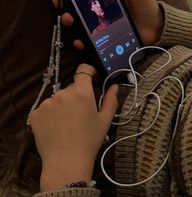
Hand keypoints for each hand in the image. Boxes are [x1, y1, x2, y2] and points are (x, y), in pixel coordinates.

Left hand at [30, 64, 118, 190]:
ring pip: (58, 98)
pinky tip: (55, 127)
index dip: (88, 71)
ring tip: (67, 123)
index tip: (91, 78)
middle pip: (71, 87)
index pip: (83, 70)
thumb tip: (114, 86)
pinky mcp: (36, 113)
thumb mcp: (105, 120)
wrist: (66, 162)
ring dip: (64, 104)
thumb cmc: (90, 140)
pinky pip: (46, 108)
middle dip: (77, 95)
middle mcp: (63, 93)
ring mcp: (47, 103)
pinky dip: (51, 113)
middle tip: (80, 112)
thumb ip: (111, 100)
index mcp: (82, 93)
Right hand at [53, 0, 162, 47]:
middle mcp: (99, 14)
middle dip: (66, 8)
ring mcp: (101, 28)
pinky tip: (81, 41)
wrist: (155, 27)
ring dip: (71, 25)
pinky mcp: (105, 41)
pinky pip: (91, 42)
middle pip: (78, 11)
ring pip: (81, 27)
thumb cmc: (145, 4)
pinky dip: (83, 42)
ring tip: (70, 21)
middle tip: (63, 7)